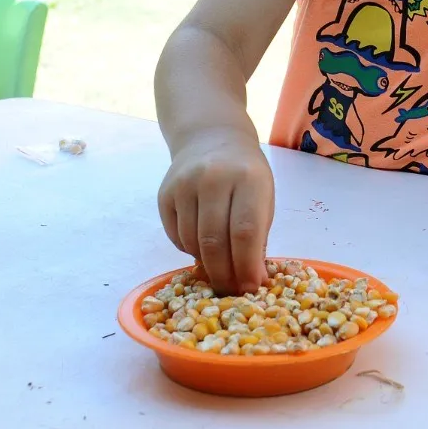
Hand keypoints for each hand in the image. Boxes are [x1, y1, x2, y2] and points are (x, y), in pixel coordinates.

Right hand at [156, 137, 275, 294]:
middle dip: (224, 274)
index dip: (247, 265)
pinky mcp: (165, 194)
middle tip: (231, 291)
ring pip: (192, 242)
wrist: (210, 137)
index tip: (250, 288)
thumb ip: (258, 236)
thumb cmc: (245, 173)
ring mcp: (185, 185)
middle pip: (215, 241)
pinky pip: (176, 236)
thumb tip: (254, 281)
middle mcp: (214, 179)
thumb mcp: (263, 195)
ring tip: (219, 273)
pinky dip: (190, 250)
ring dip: (206, 265)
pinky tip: (201, 249)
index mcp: (248, 179)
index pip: (245, 231)